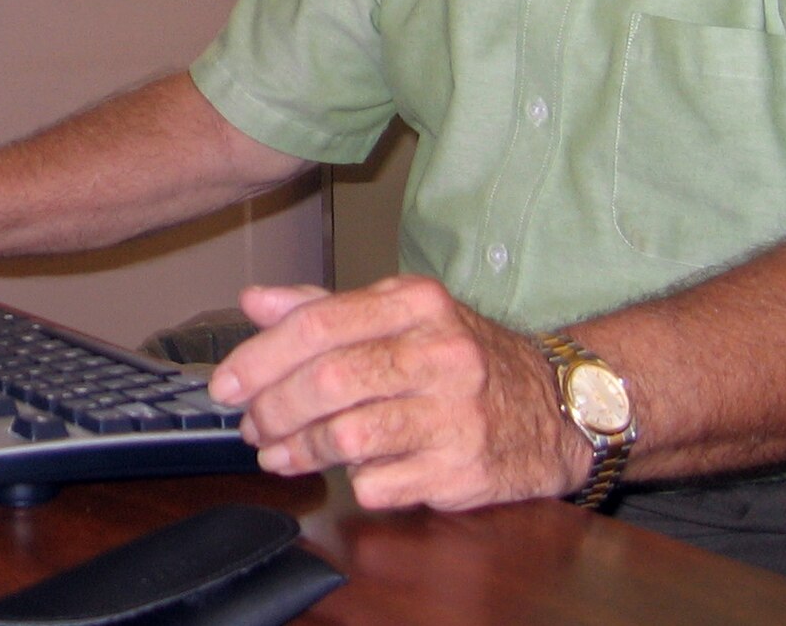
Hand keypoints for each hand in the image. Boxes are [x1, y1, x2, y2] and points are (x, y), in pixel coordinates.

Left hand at [207, 276, 586, 511]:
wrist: (559, 405)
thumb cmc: (463, 357)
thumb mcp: (403, 314)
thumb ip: (326, 308)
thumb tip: (255, 302)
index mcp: (417, 303)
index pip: (319, 324)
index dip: (260, 358)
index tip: (225, 384)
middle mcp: (440, 353)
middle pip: (327, 382)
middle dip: (272, 410)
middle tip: (250, 426)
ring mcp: (455, 414)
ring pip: (347, 437)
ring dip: (298, 450)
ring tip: (278, 453)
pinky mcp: (465, 470)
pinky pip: (380, 483)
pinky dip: (352, 480)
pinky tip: (346, 473)